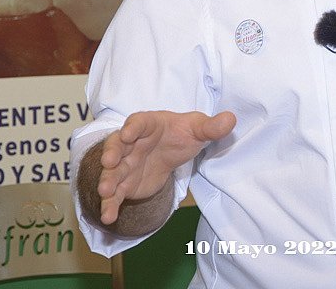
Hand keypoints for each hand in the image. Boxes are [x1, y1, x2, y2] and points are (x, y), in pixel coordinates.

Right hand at [96, 110, 235, 224]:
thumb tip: (230, 119)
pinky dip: (110, 204)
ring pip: (113, 172)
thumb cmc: (180, 134)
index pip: (138, 122)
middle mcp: (131, 143)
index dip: (132, 127)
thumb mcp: (197, 129)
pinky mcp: (126, 184)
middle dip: (111, 154)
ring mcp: (126, 164)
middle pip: (117, 146)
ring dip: (107, 180)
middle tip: (108, 163)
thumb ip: (211, 127)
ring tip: (105, 191)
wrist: (170, 150)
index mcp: (148, 125)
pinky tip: (108, 217)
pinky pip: (115, 194)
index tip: (128, 134)